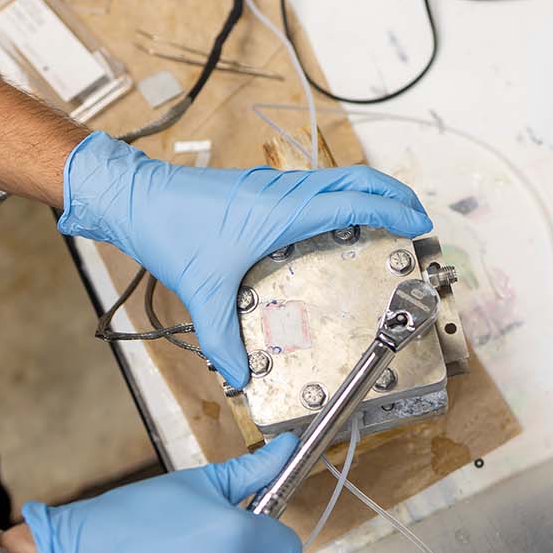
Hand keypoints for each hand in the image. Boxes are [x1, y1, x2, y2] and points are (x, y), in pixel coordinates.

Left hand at [57, 131, 432, 385]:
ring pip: (339, 178)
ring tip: (389, 219)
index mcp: (281, 211)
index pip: (354, 202)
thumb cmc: (167, 228)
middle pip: (358, 178)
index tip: (418, 223)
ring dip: (370, 192)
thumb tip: (236, 375)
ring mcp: (274, 185)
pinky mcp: (262, 188)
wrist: (134, 196)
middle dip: (395, 193)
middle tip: (417, 218)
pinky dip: (344, 196)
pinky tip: (341, 221)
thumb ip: (221, 340)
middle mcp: (284, 191)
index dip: (393, 210)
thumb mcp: (201, 291)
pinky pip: (318, 185)